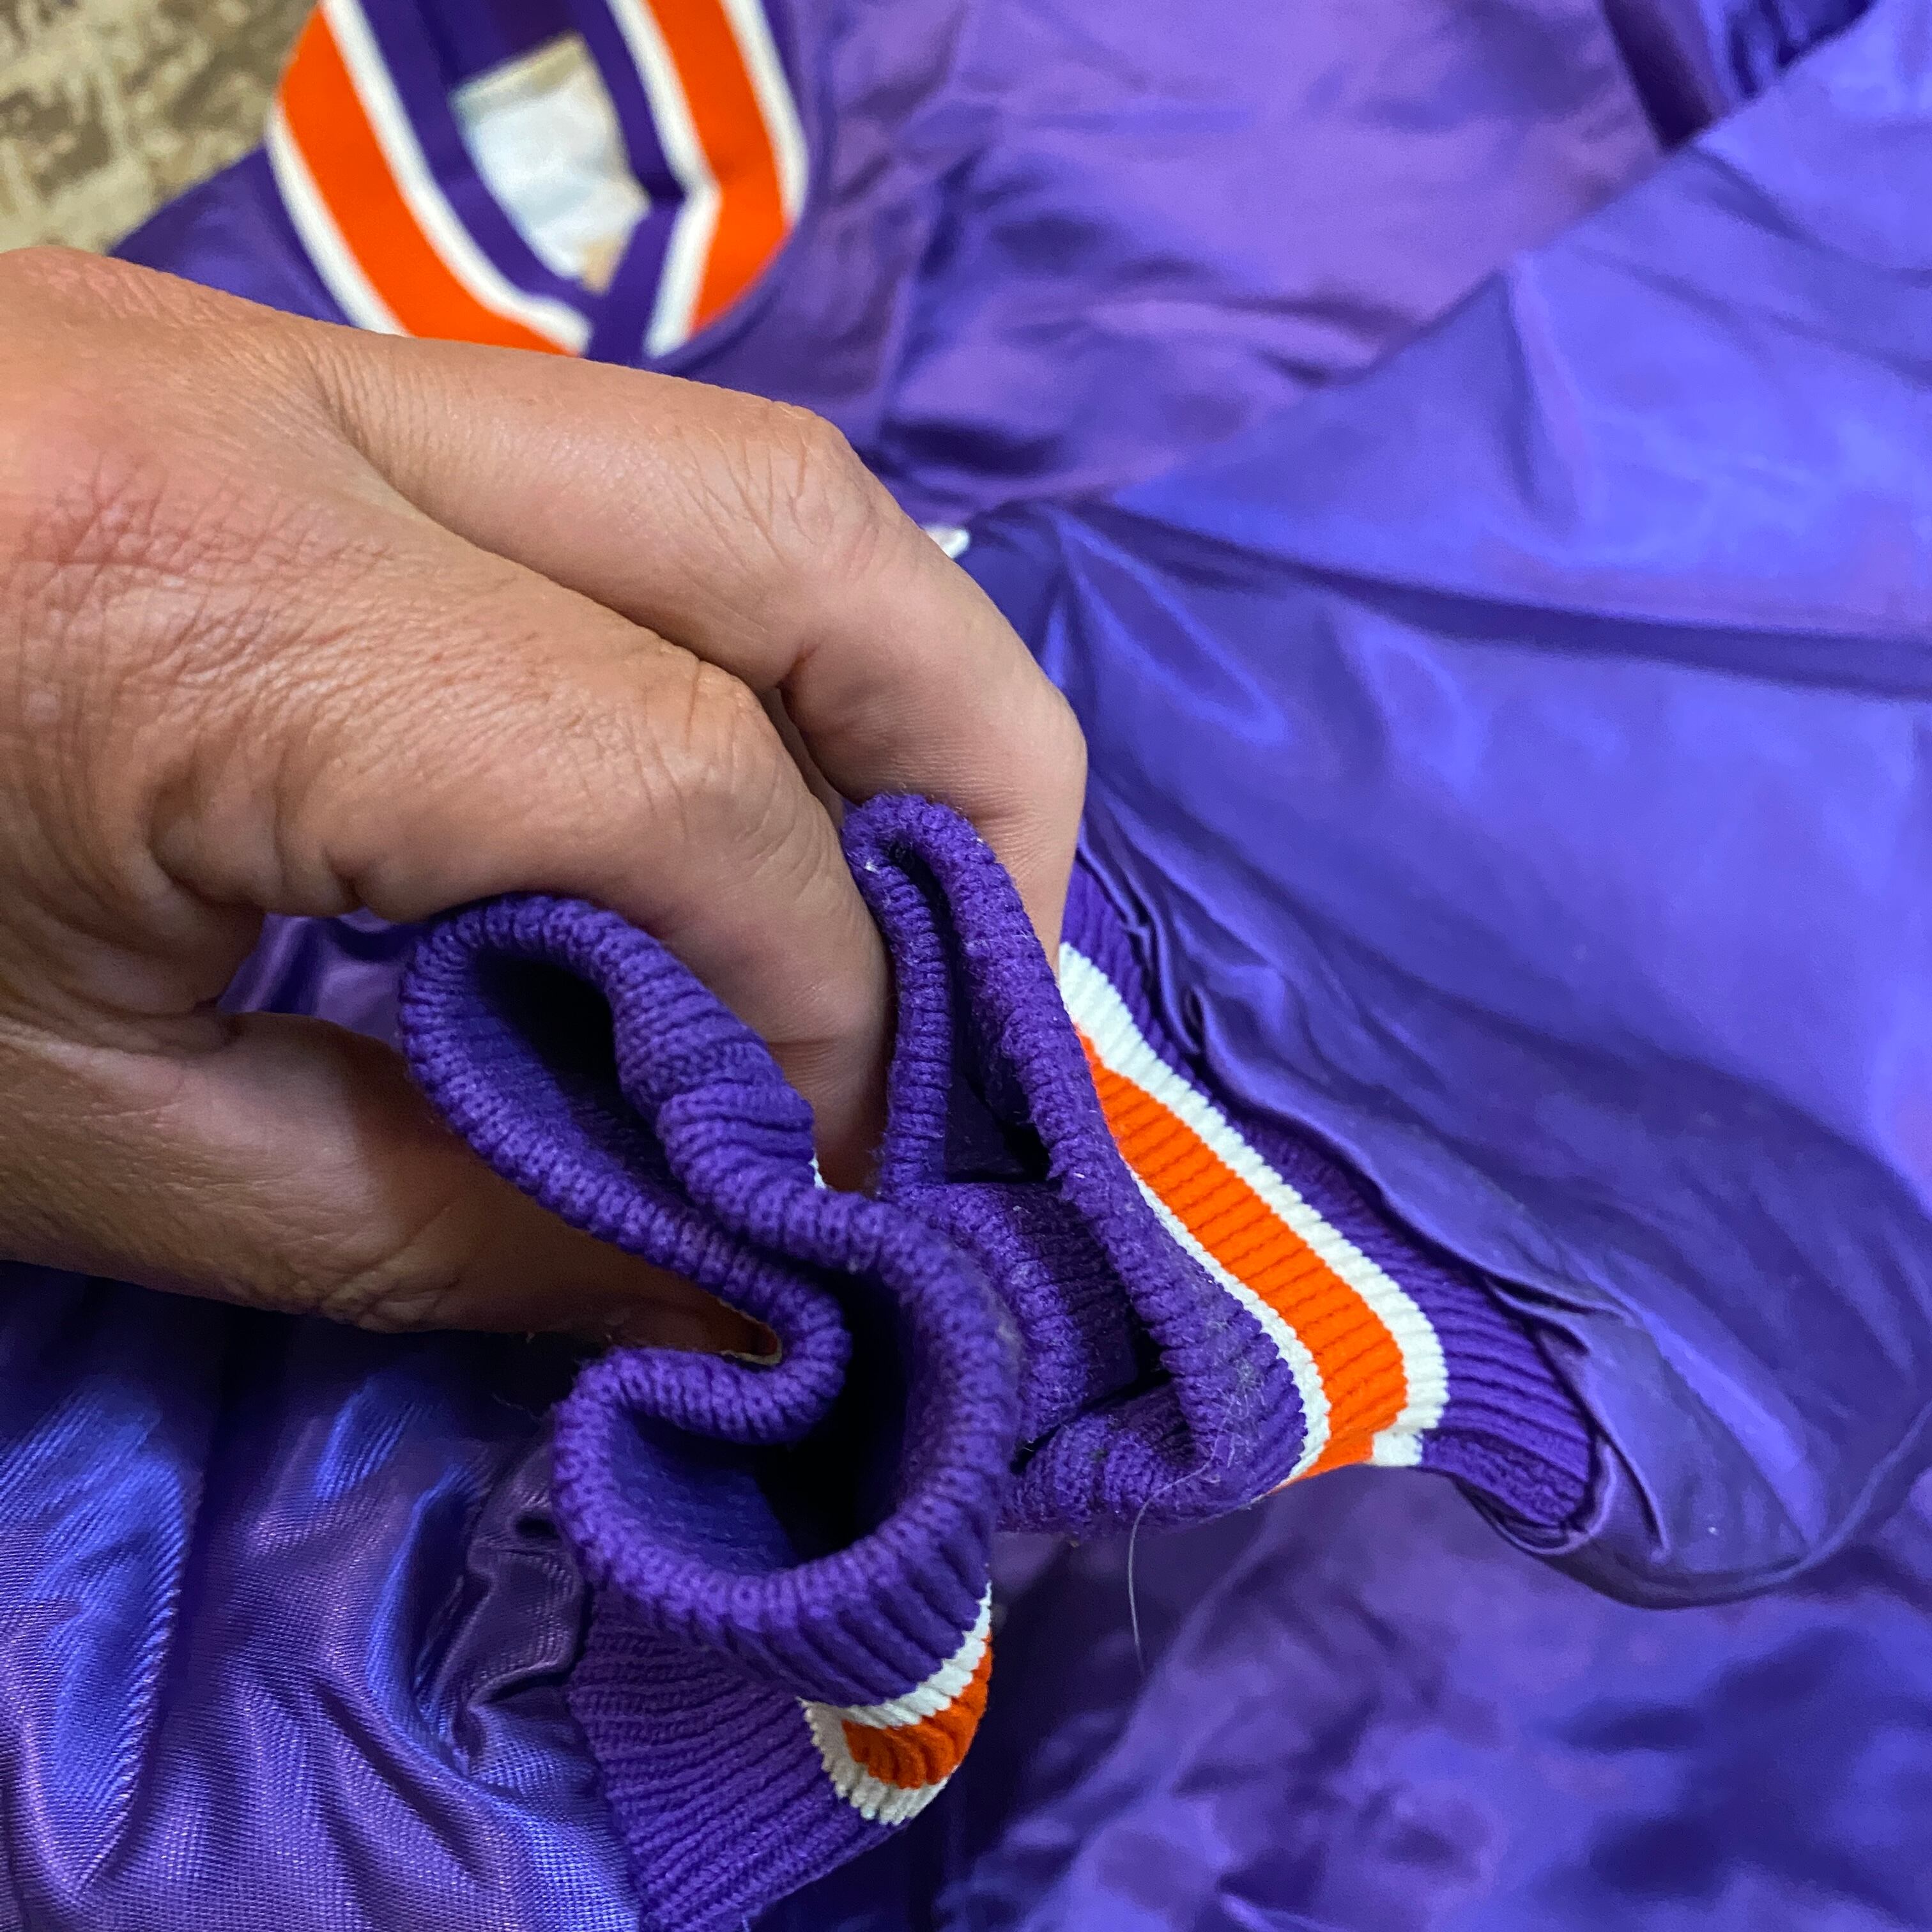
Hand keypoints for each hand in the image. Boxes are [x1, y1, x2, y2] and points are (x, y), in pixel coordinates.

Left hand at [0, 248, 1083, 1345]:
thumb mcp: (71, 1145)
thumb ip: (447, 1219)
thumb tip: (738, 1267)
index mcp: (208, 601)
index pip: (677, 781)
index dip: (825, 1000)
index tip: (844, 1169)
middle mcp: (301, 406)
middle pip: (804, 528)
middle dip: (976, 774)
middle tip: (985, 989)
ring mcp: (304, 357)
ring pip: (755, 471)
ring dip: (889, 699)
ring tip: (897, 905)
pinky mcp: (296, 381)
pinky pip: (641, 494)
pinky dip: (758, 660)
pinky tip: (734, 807)